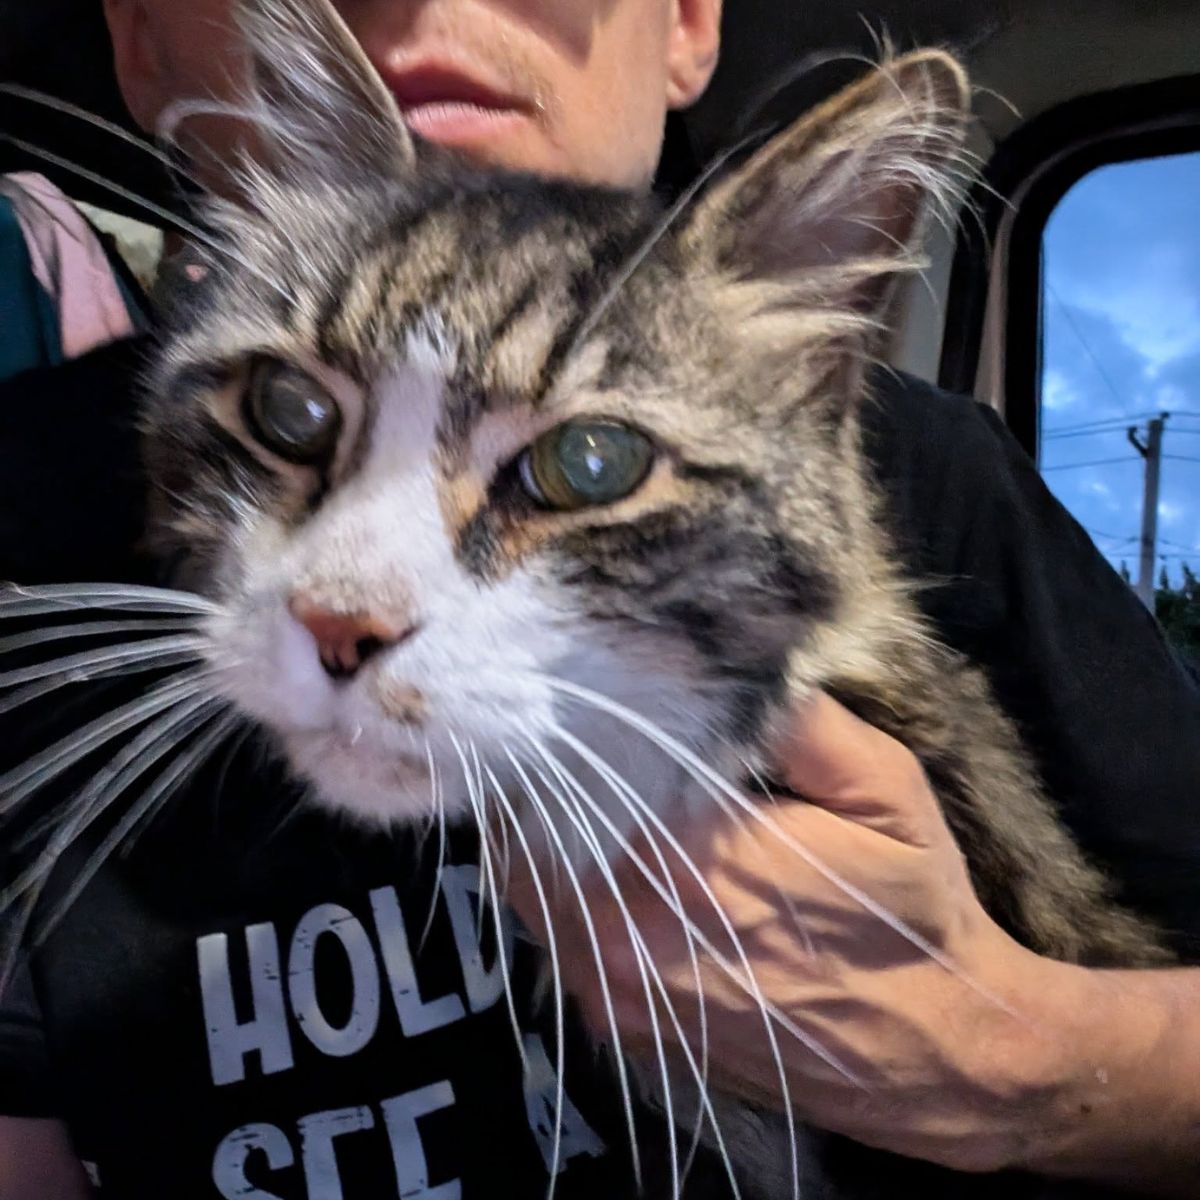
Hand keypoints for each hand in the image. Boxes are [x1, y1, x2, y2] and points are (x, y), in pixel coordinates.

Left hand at [505, 691, 1195, 1188]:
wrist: (940, 1052)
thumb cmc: (913, 908)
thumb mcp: (885, 787)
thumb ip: (796, 720)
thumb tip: (717, 665)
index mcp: (687, 858)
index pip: (569, 776)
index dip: (567, 738)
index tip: (585, 709)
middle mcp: (629, 933)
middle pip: (524, 837)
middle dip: (546, 789)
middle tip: (586, 754)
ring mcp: (617, 994)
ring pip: (527, 895)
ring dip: (547, 847)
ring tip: (601, 811)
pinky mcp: (623, 1033)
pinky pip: (557, 947)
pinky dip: (568, 904)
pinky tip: (624, 880)